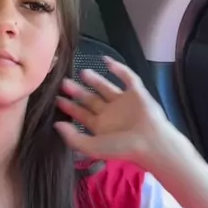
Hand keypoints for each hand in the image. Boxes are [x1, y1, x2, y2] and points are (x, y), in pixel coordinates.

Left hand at [54, 56, 174, 169]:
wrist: (151, 142)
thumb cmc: (122, 147)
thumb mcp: (92, 147)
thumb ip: (73, 138)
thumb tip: (56, 125)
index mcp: (100, 127)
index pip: (81, 114)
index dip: (69, 106)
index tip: (57, 98)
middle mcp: (110, 113)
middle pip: (90, 99)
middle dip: (77, 91)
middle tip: (64, 82)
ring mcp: (123, 102)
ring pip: (106, 87)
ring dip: (94, 79)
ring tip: (82, 72)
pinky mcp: (137, 93)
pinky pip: (127, 77)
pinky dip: (118, 68)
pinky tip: (106, 60)